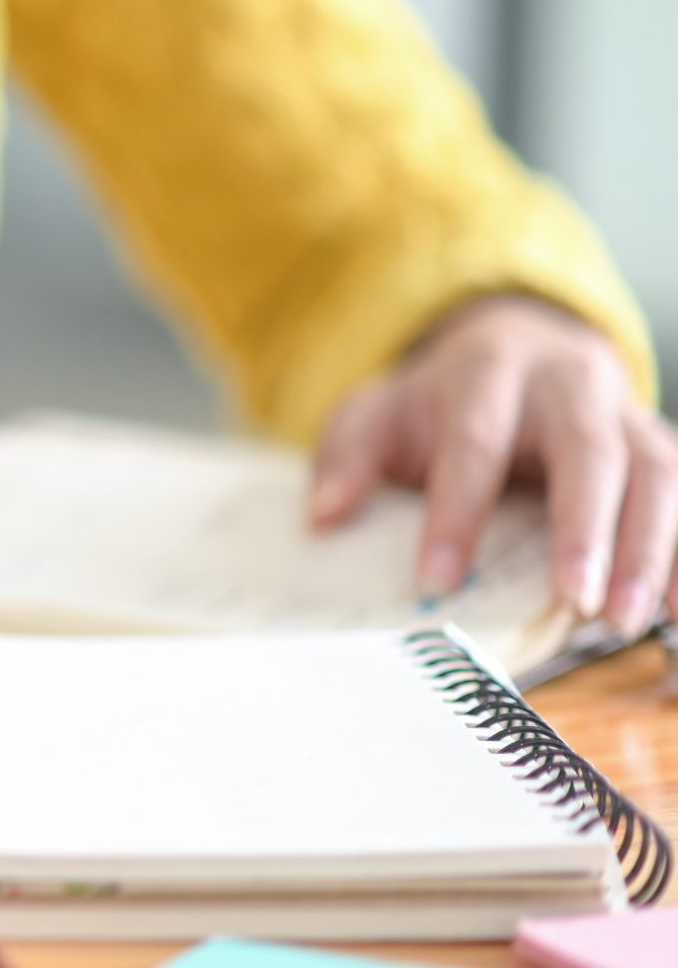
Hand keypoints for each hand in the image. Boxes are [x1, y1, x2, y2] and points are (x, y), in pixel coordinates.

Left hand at [311, 295, 675, 635]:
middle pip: (589, 453)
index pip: (473, 442)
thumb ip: (347, 457)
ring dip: (651, 551)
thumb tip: (324, 514)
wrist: (513, 346)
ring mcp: (626, 416)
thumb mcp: (375, 412)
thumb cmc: (438, 401)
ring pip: (658, 473)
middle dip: (585, 529)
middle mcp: (569, 386)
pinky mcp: (660, 448)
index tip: (439, 579)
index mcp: (488, 372)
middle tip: (575, 601)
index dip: (458, 512)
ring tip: (623, 621)